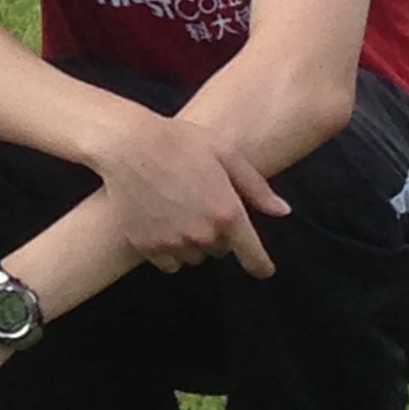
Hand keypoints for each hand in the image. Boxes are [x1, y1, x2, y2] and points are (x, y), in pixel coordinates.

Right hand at [96, 111, 288, 276]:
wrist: (126, 143)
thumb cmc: (179, 141)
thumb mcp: (225, 153)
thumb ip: (256, 187)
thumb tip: (282, 212)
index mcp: (227, 213)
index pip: (253, 258)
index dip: (261, 265)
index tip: (262, 268)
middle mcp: (203, 235)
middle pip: (220, 251)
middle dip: (218, 235)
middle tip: (201, 204)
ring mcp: (174, 243)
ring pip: (194, 257)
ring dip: (192, 242)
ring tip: (178, 210)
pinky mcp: (147, 246)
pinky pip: (168, 262)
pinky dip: (169, 249)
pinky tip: (161, 222)